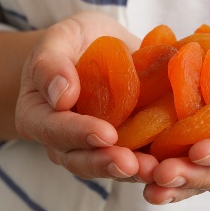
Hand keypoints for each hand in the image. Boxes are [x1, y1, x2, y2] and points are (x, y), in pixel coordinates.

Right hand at [15, 11, 156, 181]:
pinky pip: (135, 158)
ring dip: (131, 171)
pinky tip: (171, 162)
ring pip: (108, 166)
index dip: (79, 134)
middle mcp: (64, 140)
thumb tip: (60, 94)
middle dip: (106, 163)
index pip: (54, 129)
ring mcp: (94, 147)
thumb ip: (50, 64)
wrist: (98, 49)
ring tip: (153, 169)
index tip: (106, 134)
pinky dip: (152, 162)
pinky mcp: (124, 146)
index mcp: (39, 116)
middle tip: (130, 164)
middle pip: (80, 159)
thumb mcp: (59, 39)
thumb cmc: (73, 42)